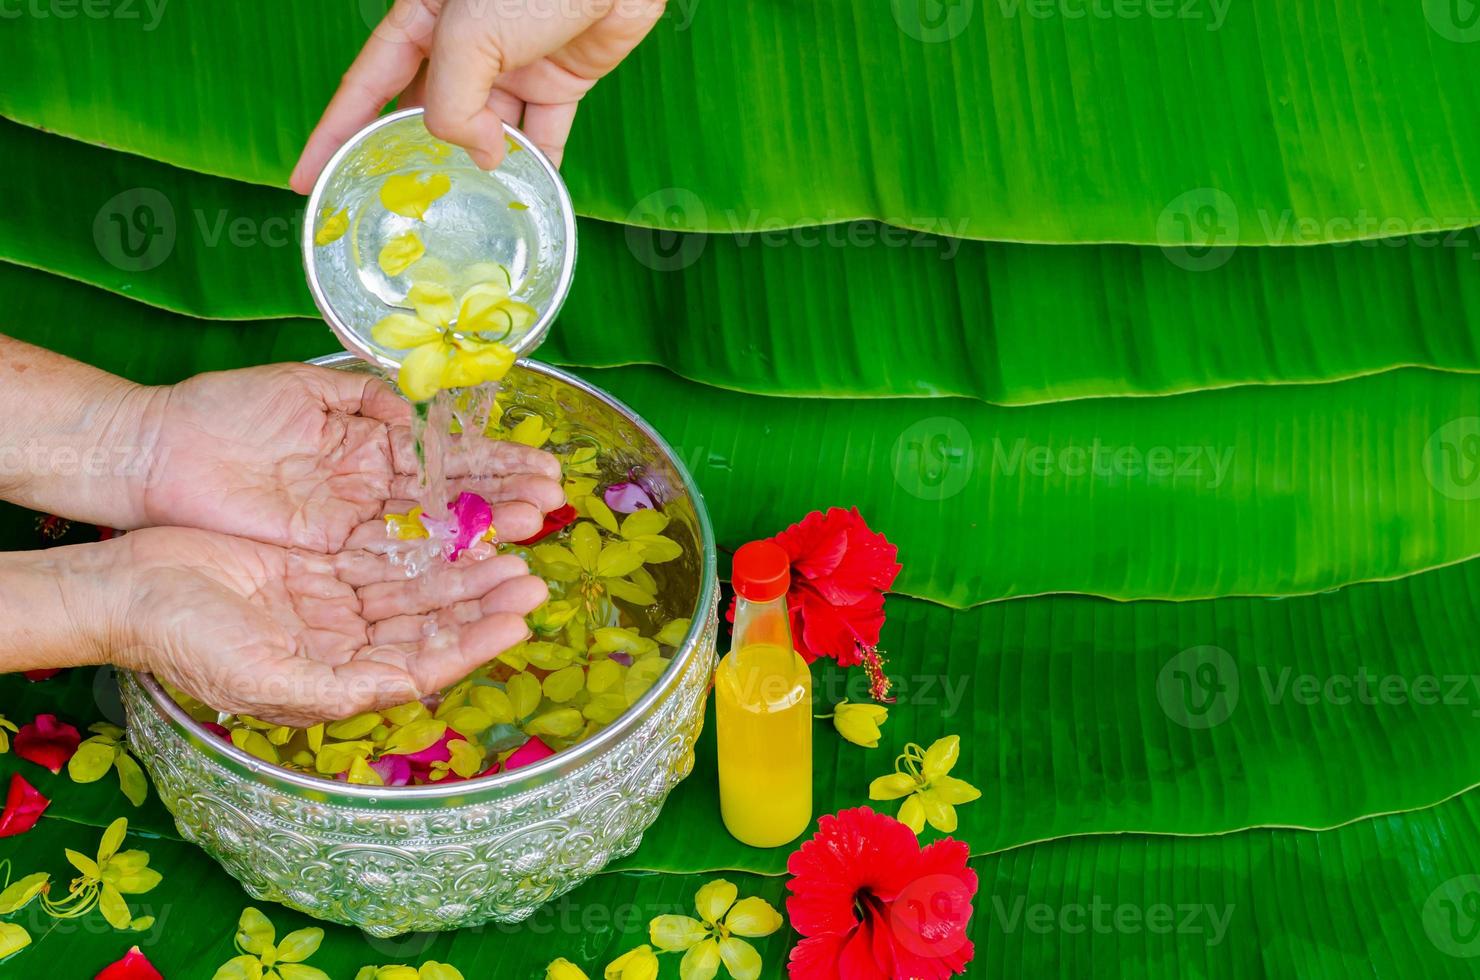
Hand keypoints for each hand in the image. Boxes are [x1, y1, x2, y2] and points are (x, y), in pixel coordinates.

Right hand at [117, 526, 546, 726]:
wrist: (127, 589)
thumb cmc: (183, 640)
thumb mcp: (259, 674)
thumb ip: (334, 689)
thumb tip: (404, 691)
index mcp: (336, 680)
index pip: (422, 665)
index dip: (472, 644)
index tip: (516, 623)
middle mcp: (344, 645)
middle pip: (430, 623)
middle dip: (482, 603)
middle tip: (532, 580)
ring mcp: (334, 603)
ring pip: (415, 587)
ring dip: (463, 572)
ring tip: (513, 551)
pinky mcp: (319, 564)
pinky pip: (383, 553)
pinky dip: (422, 542)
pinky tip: (459, 528)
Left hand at [141, 362, 563, 551]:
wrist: (160, 451)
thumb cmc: (223, 410)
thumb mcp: (302, 386)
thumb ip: (364, 395)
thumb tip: (416, 402)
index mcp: (369, 443)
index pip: (445, 455)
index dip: (494, 460)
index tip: (542, 464)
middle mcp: (369, 487)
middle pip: (450, 497)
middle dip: (504, 498)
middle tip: (554, 502)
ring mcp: (350, 523)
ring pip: (429, 530)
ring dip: (483, 531)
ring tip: (532, 528)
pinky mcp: (325, 551)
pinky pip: (389, 556)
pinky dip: (434, 557)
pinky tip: (478, 555)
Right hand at [290, 0, 667, 190]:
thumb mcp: (468, 36)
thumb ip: (453, 103)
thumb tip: (476, 154)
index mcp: (420, 19)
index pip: (364, 87)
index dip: (334, 136)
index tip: (308, 180)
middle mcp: (462, 46)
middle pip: (423, 115)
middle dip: (408, 161)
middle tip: (391, 212)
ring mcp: (512, 65)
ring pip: (484, 131)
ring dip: (479, 168)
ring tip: (465, 212)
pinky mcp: (559, 80)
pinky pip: (541, 134)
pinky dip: (536, 164)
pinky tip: (525, 194)